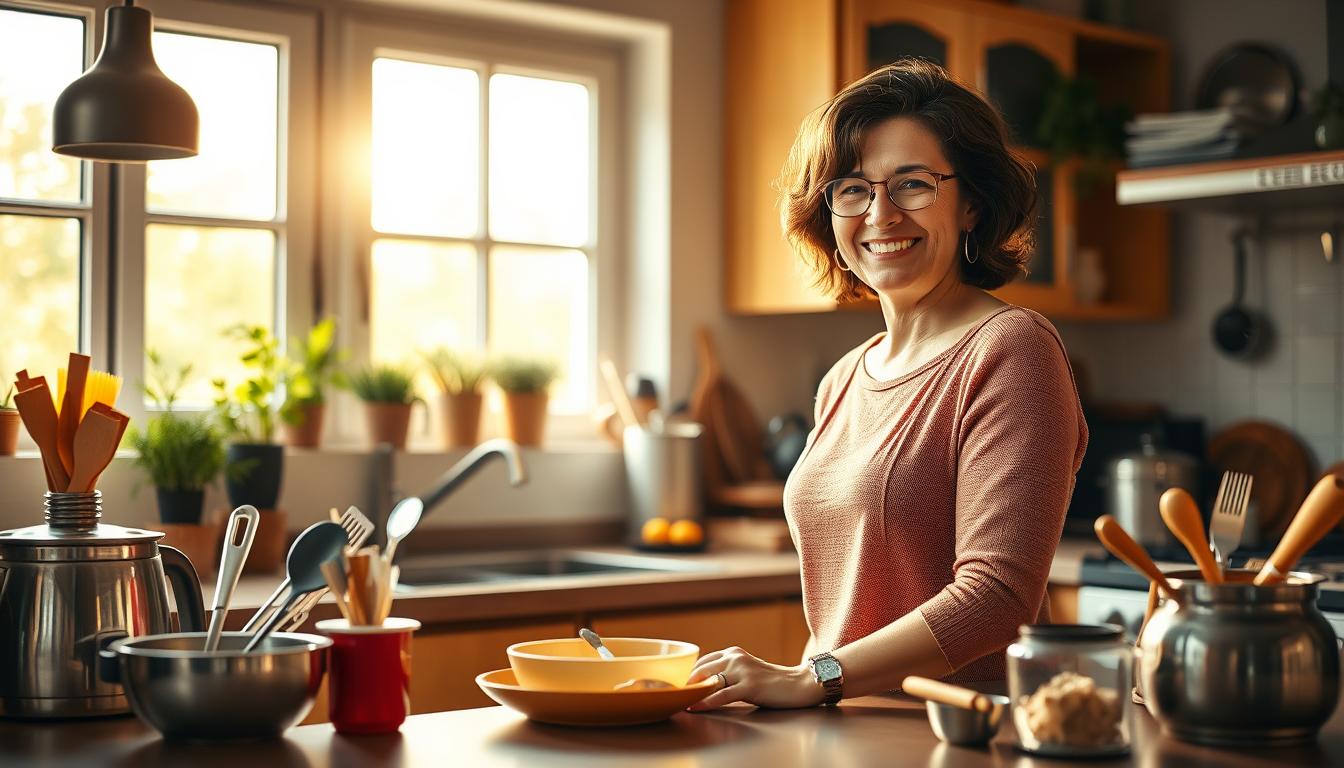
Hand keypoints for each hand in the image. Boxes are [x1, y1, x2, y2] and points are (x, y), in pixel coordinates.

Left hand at [685, 646, 824, 710]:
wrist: (799, 684)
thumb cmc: (772, 682)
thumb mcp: (746, 672)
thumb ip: (728, 673)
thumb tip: (704, 685)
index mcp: (733, 653)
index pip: (702, 662)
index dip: (687, 675)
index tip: (676, 687)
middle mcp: (735, 657)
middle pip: (701, 670)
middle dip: (685, 685)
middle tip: (672, 696)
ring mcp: (742, 670)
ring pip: (708, 682)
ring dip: (692, 694)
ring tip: (679, 703)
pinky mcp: (749, 686)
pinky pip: (721, 695)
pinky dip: (704, 702)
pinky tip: (694, 708)